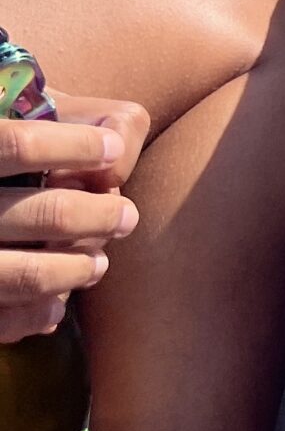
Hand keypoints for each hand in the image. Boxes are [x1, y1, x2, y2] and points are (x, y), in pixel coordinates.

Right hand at [0, 100, 146, 343]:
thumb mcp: (19, 111)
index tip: (110, 150)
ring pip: (27, 274)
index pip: (16, 145)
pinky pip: (2, 319)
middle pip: (44, 215)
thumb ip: (71, 116)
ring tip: (98, 263)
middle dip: (99, 217)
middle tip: (126, 217)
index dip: (74, 146)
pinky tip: (56, 303)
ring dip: (77, 268)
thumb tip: (118, 145)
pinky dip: (37, 314)